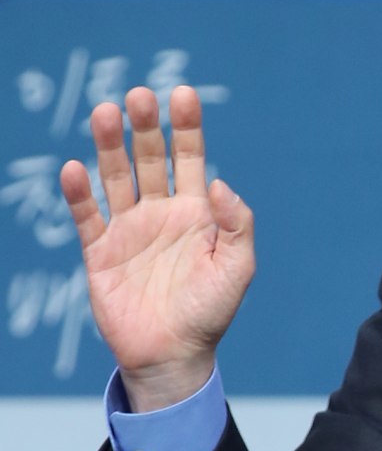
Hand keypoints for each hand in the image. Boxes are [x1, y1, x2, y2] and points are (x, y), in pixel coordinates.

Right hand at [61, 85, 254, 410]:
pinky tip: (75, 168)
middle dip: (144, 127)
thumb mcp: (237, 269)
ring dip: (108, 146)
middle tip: (137, 97)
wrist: (173, 356)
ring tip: (104, 113)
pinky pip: (87, 216)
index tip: (182, 94)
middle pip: (148, 159)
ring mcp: (128, 230)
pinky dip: (79, 193)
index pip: (189, 159)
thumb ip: (236, 225)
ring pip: (115, 177)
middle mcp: (160, 214)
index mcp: (196, 214)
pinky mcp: (100, 252)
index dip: (186, 127)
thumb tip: (221, 184)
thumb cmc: (210, 314)